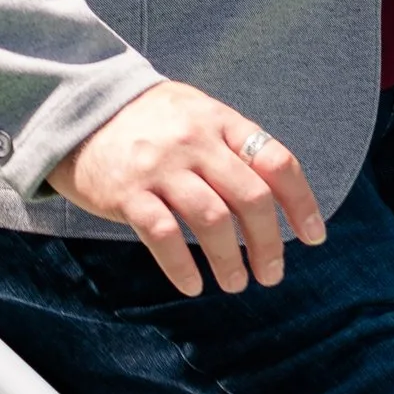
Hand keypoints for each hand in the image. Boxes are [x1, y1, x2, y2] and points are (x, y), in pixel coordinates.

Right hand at [49, 80, 326, 296]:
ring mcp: (161, 167)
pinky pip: (164, 237)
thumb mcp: (199, 115)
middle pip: (251, 198)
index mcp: (221, 122)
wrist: (80, 108)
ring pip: (212, 221)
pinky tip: (192, 285)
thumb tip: (278, 195)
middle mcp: (196, 142)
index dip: (301, 203)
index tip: (313, 237)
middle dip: (269, 244)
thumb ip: (234, 146)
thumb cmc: (151, 121)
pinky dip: (182, 267)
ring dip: (230, 261)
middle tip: (271, 274)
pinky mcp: (127, 193)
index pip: (277, 161)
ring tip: (235, 283)